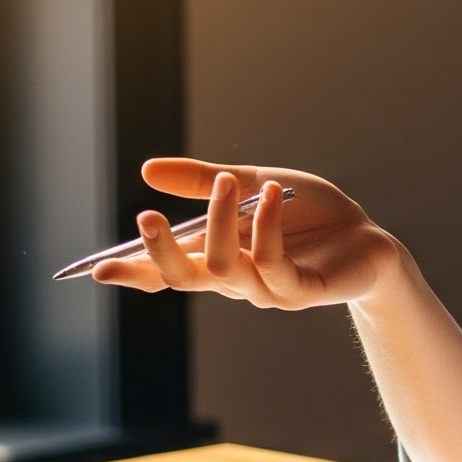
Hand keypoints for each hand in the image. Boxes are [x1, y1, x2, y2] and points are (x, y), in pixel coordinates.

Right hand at [89, 158, 409, 310]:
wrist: (366, 235)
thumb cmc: (308, 213)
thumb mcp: (251, 185)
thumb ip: (202, 181)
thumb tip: (147, 170)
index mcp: (217, 255)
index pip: (166, 270)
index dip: (133, 271)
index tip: (95, 269)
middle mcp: (236, 278)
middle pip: (185, 277)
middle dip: (161, 251)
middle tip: (145, 216)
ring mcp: (266, 290)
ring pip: (224, 269)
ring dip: (221, 221)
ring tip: (229, 181)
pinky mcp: (300, 292)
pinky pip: (272, 267)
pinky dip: (266, 227)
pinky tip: (272, 195)